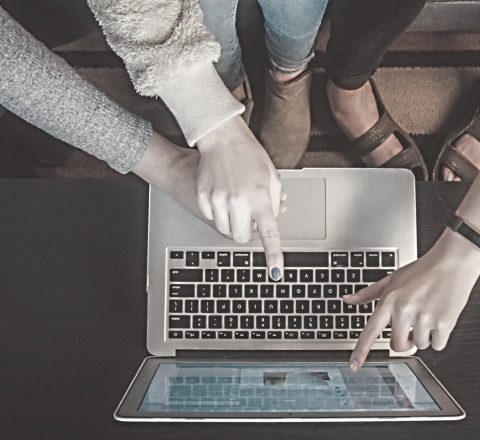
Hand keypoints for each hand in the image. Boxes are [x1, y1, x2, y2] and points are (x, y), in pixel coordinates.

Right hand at [195, 117, 284, 278]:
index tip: (276, 272)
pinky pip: (212, 218)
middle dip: (246, 232)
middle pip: (241, 238)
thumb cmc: (249, 155)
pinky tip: (223, 194)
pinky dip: (218, 212)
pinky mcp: (203, 198)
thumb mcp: (271, 177)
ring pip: (225, 230)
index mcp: (260, 198)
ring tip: (236, 201)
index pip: (269, 234)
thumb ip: (275, 202)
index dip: (273, 255)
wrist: (222, 138)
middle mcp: (238, 202)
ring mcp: (218, 200)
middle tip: (249, 216)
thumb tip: (272, 221)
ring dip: (232, 222)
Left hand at [344, 229, 479, 370]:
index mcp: (389, 301)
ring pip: (419, 345)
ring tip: (429, 313)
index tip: (354, 367)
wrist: (453, 262)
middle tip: (412, 327)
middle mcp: (404, 310)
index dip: (361, 351)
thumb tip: (347, 300)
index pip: (370, 331)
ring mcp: (424, 318)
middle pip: (397, 346)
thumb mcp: (392, 279)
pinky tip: (441, 317)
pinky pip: (437, 345)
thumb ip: (369, 293)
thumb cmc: (423, 270)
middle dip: (405, 341)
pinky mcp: (443, 323)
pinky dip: (440, 337)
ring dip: (425, 336)